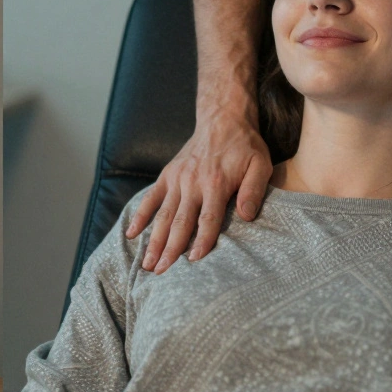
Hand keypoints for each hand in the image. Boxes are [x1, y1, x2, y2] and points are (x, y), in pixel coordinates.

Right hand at [129, 112, 273, 272]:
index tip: (194, 262)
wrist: (222, 119)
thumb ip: (254, 190)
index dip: (201, 241)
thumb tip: (246, 216)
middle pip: (180, 222)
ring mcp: (177, 179)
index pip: (208, 219)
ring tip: (147, 264)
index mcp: (216, 183)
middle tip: (161, 273)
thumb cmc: (245, 146)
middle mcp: (192, 183)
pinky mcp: (167, 175)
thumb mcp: (260, 164)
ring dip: (154, 240)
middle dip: (170, 249)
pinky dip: (140, 216)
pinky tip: (131, 234)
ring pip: (163, 215)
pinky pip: (150, 198)